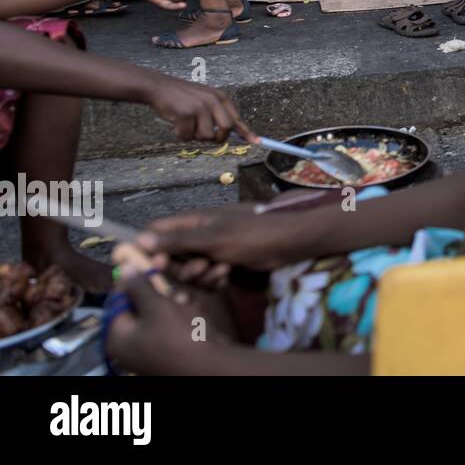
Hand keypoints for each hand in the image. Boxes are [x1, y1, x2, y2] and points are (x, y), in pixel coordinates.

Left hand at [105, 272, 225, 374]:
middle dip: (159, 292)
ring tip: (186, 300)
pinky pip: (170, 326)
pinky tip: (193, 313)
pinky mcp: (169, 349)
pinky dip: (181, 316)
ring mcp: (149, 349)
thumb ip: (138, 287)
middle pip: (139, 306)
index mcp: (118, 336)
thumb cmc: (179, 336)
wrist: (210, 366)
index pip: (118, 300)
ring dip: (173, 302)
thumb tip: (122, 269)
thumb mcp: (157, 306)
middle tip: (172, 283)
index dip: (134, 280)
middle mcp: (130, 344)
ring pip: (158, 314)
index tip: (150, 264)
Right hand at [137, 204, 292, 280]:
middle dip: (180, 269)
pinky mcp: (222, 263)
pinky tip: (228, 276)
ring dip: (200, 276)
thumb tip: (140, 239)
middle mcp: (197, 234)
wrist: (288, 242)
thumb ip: (178, 240)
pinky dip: (214, 279)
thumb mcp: (212, 237)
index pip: (155, 231)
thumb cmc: (252, 233)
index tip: (151, 266)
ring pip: (188, 270)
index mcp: (191, 221)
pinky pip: (206, 277)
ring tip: (221, 270)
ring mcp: (210, 249)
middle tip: (200, 268)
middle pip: (169, 257)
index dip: (147, 248)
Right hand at [146, 76, 250, 141]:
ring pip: (205, 136)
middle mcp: (213, 101)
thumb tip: (230, 134)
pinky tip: (175, 124)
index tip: (256, 142)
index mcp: (220, 97)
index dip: (246, 132)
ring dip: (194, 136)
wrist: (158, 87)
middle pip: (225, 129)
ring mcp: (200, 107)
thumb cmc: (181, 96)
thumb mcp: (204, 99)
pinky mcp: (186, 113)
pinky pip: (187, 136)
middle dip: (217, 138)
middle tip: (205, 136)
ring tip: (186, 125)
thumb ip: (217, 114)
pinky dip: (180, 135)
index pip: (236, 118)